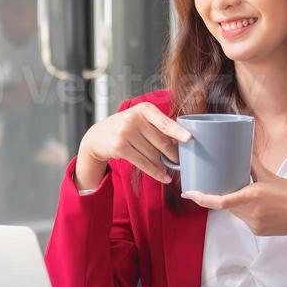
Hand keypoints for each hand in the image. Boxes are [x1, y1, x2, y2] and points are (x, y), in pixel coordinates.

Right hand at [76, 102, 190, 187]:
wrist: (97, 136)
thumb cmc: (125, 128)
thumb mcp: (140, 120)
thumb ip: (158, 126)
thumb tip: (181, 143)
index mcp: (144, 109)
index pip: (164, 122)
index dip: (178, 131)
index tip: (189, 138)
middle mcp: (134, 118)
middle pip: (161, 142)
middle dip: (172, 154)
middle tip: (178, 161)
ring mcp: (125, 132)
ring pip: (153, 154)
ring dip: (162, 165)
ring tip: (167, 169)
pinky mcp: (120, 147)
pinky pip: (143, 163)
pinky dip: (155, 172)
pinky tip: (163, 177)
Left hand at [183, 156, 286, 245]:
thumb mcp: (271, 176)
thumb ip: (253, 164)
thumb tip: (242, 148)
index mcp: (253, 196)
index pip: (221, 201)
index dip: (202, 198)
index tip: (189, 194)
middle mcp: (251, 212)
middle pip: (226, 205)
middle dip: (220, 195)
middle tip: (213, 185)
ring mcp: (253, 224)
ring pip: (235, 213)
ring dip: (234, 203)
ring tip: (246, 192)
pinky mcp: (258, 232)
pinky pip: (245, 220)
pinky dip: (245, 211)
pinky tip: (259, 206)